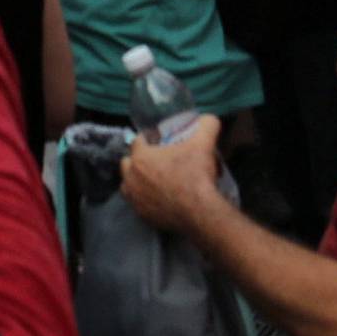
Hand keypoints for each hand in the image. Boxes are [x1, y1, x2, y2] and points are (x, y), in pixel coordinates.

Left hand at [120, 113, 224, 232]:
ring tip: (154, 180)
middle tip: (156, 161)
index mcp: (141, 157)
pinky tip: (158, 198)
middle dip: (138, 160)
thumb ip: (206, 124)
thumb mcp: (204, 143)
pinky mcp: (142, 217)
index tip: (159, 141)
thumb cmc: (196, 175)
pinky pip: (136, 203)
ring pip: (128, 185)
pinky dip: (143, 199)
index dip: (148, 139)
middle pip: (127, 163)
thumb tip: (208, 118)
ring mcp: (135, 200)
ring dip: (136, 180)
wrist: (200, 212)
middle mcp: (132, 178)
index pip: (137, 141)